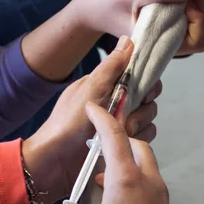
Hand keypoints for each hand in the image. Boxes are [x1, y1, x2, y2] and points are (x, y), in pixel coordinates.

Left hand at [21, 36, 161, 203]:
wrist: (54, 162)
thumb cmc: (66, 124)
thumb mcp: (89, 90)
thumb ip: (111, 67)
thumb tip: (128, 41)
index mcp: (106, 86)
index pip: (138, 76)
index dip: (146, 82)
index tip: (143, 91)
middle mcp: (114, 103)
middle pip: (147, 99)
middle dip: (142, 109)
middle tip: (125, 117)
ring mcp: (119, 125)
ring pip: (148, 120)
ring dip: (139, 126)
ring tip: (121, 133)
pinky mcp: (122, 144)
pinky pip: (143, 139)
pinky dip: (137, 141)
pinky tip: (124, 145)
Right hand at [23, 102, 185, 203]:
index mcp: (126, 180)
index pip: (114, 136)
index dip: (102, 117)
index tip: (93, 106)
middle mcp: (148, 181)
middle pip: (137, 146)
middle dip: (119, 140)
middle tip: (98, 146)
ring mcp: (161, 197)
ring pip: (146, 166)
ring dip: (127, 162)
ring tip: (103, 177)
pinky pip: (150, 184)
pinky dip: (135, 180)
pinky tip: (118, 201)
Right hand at [73, 0, 194, 37]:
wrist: (91, 8)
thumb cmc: (107, 2)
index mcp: (160, 42)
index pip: (197, 42)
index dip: (199, 20)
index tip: (187, 0)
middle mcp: (167, 40)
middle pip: (201, 29)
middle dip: (200, 4)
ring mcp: (166, 30)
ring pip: (196, 19)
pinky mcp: (164, 20)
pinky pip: (186, 11)